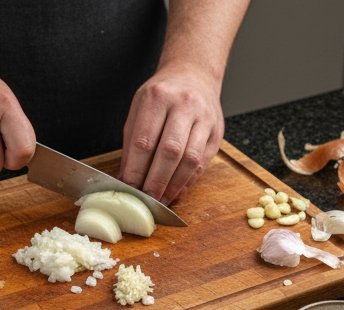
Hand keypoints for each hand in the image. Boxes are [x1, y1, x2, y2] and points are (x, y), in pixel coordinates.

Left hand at [118, 62, 223, 205]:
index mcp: (158, 97)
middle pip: (170, 151)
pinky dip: (188, 181)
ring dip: (175, 185)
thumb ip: (133, 143)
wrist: (194, 76)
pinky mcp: (216, 133)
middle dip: (157, 180)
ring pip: (190, 160)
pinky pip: (202, 163)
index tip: (130, 188)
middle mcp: (184, 105)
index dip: (137, 169)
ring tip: (163, 200)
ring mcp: (204, 119)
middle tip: (148, 199)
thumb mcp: (140, 109)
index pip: (145, 140)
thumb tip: (126, 178)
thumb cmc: (163, 96)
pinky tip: (177, 191)